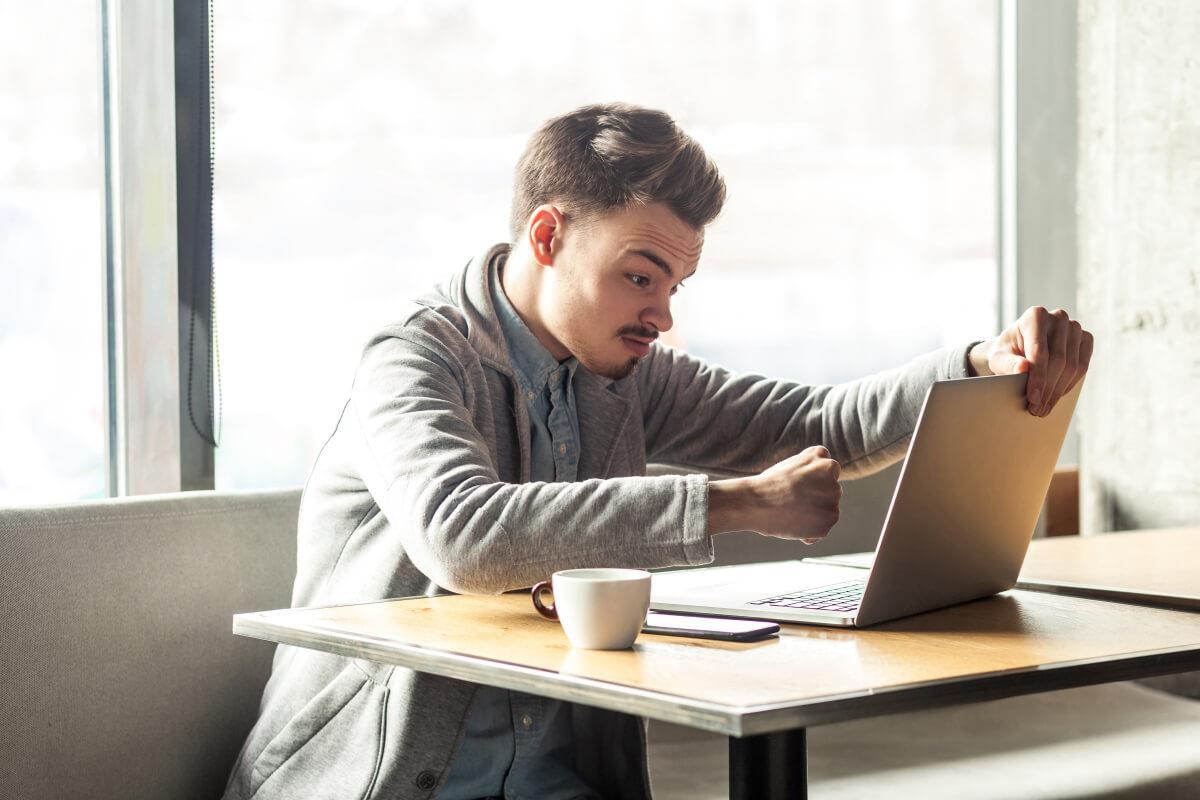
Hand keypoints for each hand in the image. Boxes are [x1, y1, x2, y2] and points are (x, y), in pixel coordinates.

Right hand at [707, 446, 841, 542]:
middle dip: (814, 499)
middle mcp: (833, 477)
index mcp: (823, 460)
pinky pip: (821, 530)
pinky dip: (809, 533)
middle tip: (790, 502)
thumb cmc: (768, 486)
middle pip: (829, 492)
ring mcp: (833, 499)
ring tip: (790, 513)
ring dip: (813, 516)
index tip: (797, 487)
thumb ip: (811, 474)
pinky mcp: (829, 519)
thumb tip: (821, 491)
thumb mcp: (792, 467)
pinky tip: (792, 526)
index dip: (812, 481)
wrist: (755, 502)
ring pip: (826, 511)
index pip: (828, 472)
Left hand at [969, 306, 1093, 415]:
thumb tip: (1023, 369)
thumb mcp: (999, 358)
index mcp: (1035, 316)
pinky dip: (1070, 384)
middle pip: (1058, 361)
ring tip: (1044, 408)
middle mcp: (1058, 317)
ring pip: (1073, 366)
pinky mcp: (1086, 339)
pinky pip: (1083, 366)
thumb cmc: (1007, 352)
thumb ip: (1007, 363)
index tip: (1033, 400)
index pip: (1039, 352)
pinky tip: (1056, 396)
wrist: (1019, 347)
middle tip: (1037, 410)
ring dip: (1058, 391)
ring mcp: (1074, 327)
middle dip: (1048, 389)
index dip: (1037, 378)